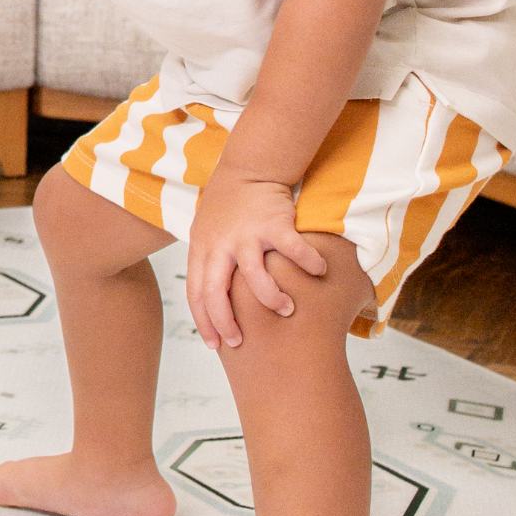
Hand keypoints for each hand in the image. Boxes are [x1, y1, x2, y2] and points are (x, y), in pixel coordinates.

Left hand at [187, 171, 327, 347]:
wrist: (247, 169)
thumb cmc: (227, 208)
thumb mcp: (205, 235)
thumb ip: (208, 264)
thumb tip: (210, 301)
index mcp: (202, 251)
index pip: (196, 294)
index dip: (204, 322)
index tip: (215, 345)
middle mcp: (219, 246)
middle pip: (216, 292)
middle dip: (225, 322)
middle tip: (239, 342)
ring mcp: (246, 235)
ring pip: (254, 276)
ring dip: (270, 298)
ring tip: (285, 310)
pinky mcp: (273, 223)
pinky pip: (292, 249)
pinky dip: (307, 262)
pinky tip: (319, 272)